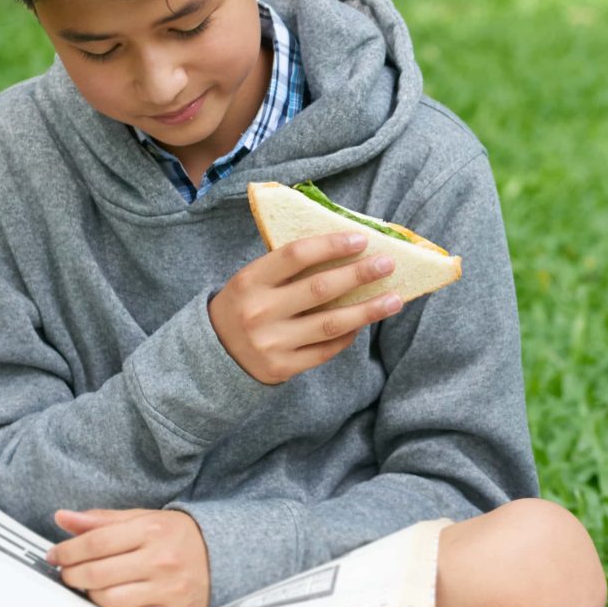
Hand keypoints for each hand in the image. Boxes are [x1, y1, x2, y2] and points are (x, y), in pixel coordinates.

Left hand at [49, 508, 210, 606]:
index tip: (55, 556)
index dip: (67, 551)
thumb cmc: (175, 537)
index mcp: (152, 530)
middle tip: (69, 573)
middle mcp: (162, 560)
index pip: (95, 543)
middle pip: (97, 574)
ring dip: (94, 596)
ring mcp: (171, 590)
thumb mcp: (142, 519)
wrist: (223, 555)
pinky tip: (125, 601)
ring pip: (111, 601)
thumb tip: (61, 518)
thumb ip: (101, 520)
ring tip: (96, 587)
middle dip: (73, 575)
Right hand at [209, 231, 404, 384]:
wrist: (212, 356)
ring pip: (331, 324)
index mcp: (249, 281)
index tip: (361, 239)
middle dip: (359, 275)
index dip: (331, 245)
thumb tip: (346, 250)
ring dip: (368, 310)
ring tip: (394, 299)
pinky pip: (326, 350)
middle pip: (320, 289)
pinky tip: (365, 323)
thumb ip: (286, 268)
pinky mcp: (282, 367)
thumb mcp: (252, 281)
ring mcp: (271, 342)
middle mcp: (259, 311)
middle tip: (387, 264)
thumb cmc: (244, 306)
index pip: (296, 255)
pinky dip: (348, 335)